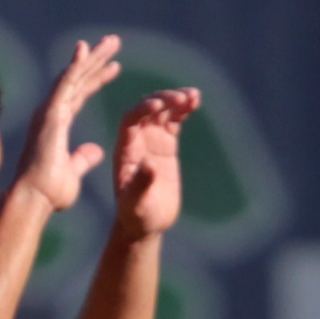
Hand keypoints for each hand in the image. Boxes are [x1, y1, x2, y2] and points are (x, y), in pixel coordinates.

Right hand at [14, 36, 122, 212]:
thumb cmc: (50, 192)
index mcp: (57, 124)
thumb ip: (83, 158)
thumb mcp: (74, 171)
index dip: (97, 78)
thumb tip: (96, 150)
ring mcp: (49, 111)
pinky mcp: (49, 114)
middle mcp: (51, 113)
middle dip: (96, 59)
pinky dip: (76, 67)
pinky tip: (87, 52)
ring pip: (73, 76)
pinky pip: (64, 84)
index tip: (114, 67)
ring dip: (92, 57)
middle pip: (78, 79)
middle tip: (113, 42)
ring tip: (111, 41)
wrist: (35, 198)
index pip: (80, 94)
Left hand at [109, 85, 199, 238]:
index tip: (159, 105)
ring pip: (162, 111)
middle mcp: (135, 141)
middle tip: (181, 97)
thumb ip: (141, 184)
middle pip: (146, 110)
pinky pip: (173, 120)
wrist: (146, 223)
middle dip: (162, 100)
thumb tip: (150, 164)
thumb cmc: (136, 216)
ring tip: (193, 95)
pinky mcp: (165, 144)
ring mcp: (151, 140)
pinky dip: (183, 109)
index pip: (129, 121)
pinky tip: (195, 101)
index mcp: (124, 151)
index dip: (142, 110)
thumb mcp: (136, 204)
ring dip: (175, 100)